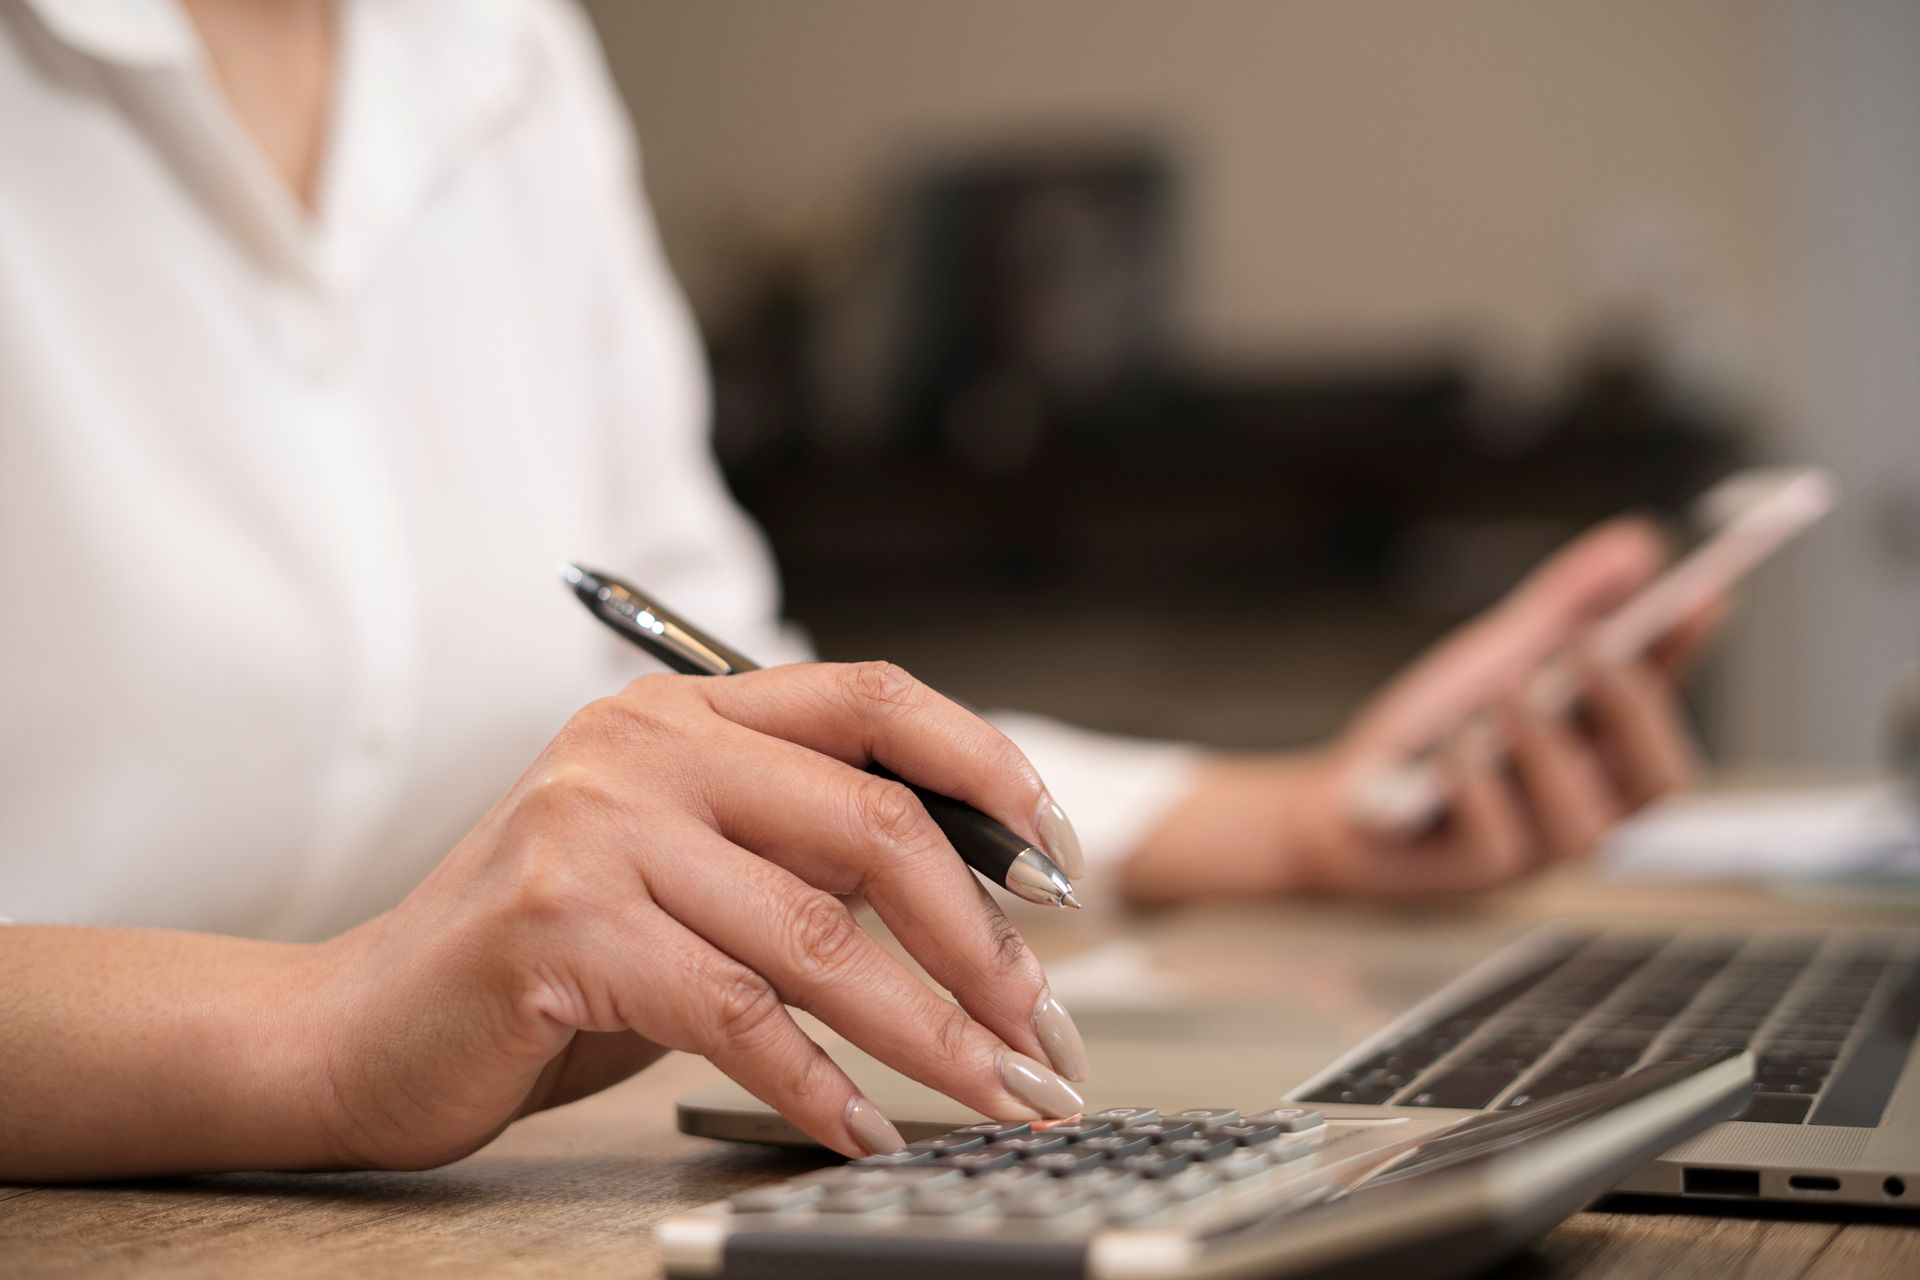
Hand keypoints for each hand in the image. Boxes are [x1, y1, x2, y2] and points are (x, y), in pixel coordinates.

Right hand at [308, 662, 1087, 1168]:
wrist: (361, 1023)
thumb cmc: (550, 955)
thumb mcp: (685, 868)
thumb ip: (797, 853)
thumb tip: (979, 903)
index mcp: (687, 710)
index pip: (877, 700)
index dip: (990, 772)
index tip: (1060, 866)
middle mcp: (642, 747)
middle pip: (874, 826)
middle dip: (985, 943)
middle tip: (1044, 1027)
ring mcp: (595, 831)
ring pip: (818, 938)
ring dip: (931, 1033)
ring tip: (997, 1092)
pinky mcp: (561, 930)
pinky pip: (737, 1017)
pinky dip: (818, 1086)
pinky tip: (864, 1129)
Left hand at [1122, 518, 1719, 900]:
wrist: (1342, 799)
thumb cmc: (1437, 730)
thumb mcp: (1501, 652)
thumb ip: (1568, 605)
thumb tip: (1641, 545)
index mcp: (1609, 752)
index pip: (1672, 704)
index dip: (1689, 653)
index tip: (1702, 592)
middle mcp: (1592, 807)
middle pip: (1662, 784)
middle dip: (1635, 712)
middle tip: (1592, 644)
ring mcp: (1538, 850)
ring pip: (1585, 829)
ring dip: (1550, 752)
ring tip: (1508, 689)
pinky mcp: (1476, 876)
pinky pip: (1497, 849)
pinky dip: (1477, 792)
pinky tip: (1449, 753)